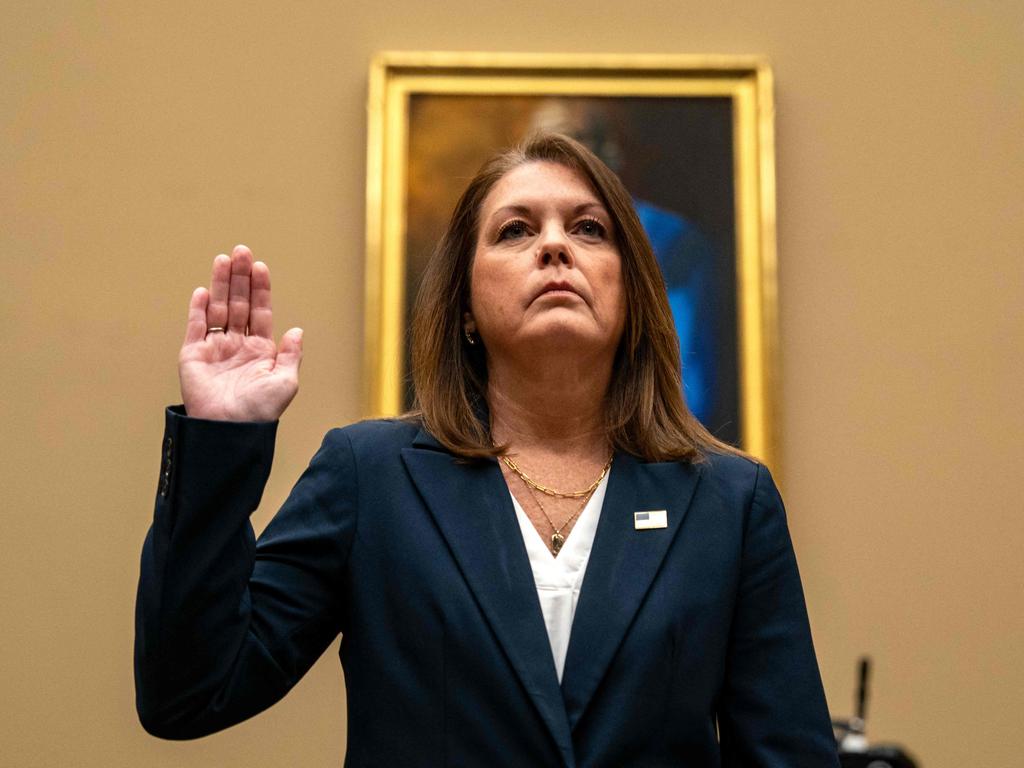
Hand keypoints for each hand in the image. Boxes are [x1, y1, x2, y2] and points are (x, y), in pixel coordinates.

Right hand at [178, 245, 302, 421]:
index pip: (261, 312)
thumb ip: (290, 355)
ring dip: (221, 284)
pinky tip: (204, 290)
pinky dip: (199, 309)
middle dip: (240, 278)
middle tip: (242, 252)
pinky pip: (196, 327)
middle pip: (238, 303)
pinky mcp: (193, 356)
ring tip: (224, 260)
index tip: (261, 267)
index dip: (261, 290)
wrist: (230, 430)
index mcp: (260, 351)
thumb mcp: (285, 382)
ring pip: (218, 309)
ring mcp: (214, 349)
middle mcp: (237, 345)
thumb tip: (296, 330)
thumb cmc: (260, 411)